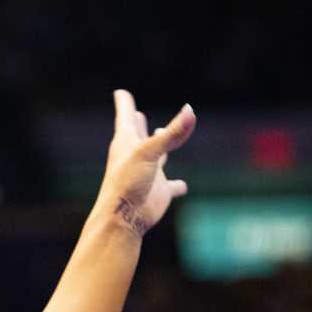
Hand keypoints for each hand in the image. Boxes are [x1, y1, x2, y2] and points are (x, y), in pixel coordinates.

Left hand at [94, 91, 195, 235]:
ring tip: (162, 136)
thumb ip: (172, 133)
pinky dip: (177, 186)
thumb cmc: (127, 182)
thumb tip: (191, 111)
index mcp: (126, 143)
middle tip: (135, 114)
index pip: (125, 117)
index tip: (120, 92)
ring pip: (156, 156)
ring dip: (160, 146)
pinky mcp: (159, 192)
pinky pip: (171, 187)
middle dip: (136, 123)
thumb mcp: (150, 152)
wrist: (124, 218)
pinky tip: (183, 185)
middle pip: (137, 134)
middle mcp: (136, 156)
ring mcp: (148, 174)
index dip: (124, 104)